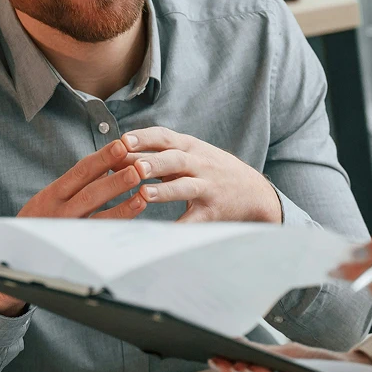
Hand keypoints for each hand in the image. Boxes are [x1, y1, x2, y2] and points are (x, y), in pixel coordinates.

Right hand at [0, 139, 147, 314]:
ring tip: (142, 190)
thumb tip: (106, 165)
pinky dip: (117, 227)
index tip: (121, 144)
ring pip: (96, 216)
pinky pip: (99, 239)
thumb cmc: (38, 223)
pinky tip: (133, 217)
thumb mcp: (50, 200)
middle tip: (138, 165)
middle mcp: (57, 213)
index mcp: (52, 195)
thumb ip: (75, 185)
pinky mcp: (73, 252)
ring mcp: (66, 233)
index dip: (102, 158)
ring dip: (121, 203)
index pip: (79, 172)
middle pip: (89, 193)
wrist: (10, 259)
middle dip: (115, 179)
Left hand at [122, 127, 281, 222]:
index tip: (123, 140)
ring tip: (145, 193)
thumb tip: (118, 154)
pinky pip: (195, 220)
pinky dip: (180, 226)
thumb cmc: (212, 169)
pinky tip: (163, 234)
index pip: (165, 137)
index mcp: (190, 147)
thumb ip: (158, 153)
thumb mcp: (191, 153)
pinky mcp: (212, 211)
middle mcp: (200, 164)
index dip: (144, 138)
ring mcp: (207, 187)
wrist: (253, 191)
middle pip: (176, 160)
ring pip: (186, 187)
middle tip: (134, 166)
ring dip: (165, 190)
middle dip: (155, 162)